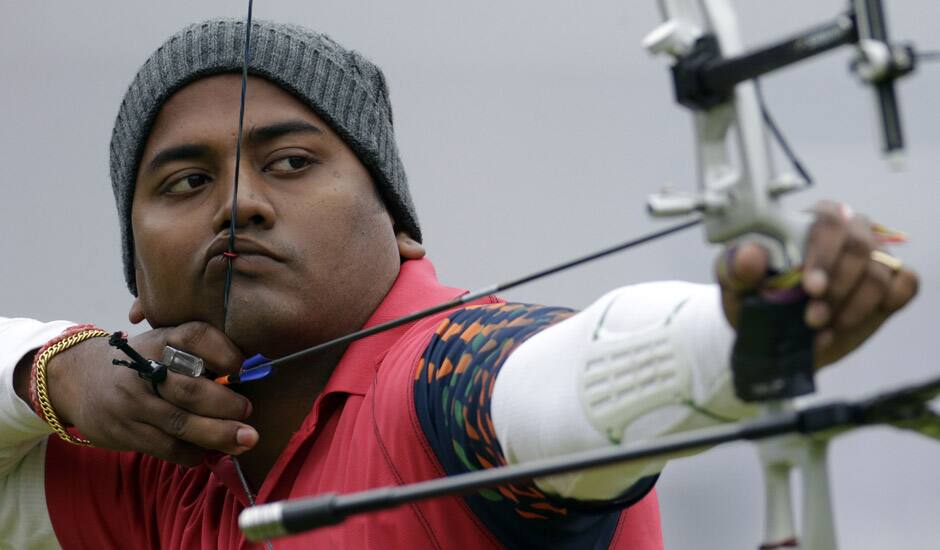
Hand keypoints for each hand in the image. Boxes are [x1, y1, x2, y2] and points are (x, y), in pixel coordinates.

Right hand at [45, 322, 256, 465]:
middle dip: (226, 405)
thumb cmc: (138, 363)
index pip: (195, 337)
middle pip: (191, 390)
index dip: (223, 351)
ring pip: (181, 424)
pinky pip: (167, 448)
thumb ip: (194, 356)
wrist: (76, 379)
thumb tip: (245, 376)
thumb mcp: (159, 345)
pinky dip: (193, 453)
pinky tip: (208, 452)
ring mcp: (132, 403)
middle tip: (249, 412)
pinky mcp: (124, 431)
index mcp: (160, 340)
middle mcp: (144, 370)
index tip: (242, 366)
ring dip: (218, 435)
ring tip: (246, 440)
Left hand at [717, 200, 917, 368]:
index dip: (823, 253)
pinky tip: (847, 323)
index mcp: (809, 222)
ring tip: (821, 328)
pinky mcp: (890, 285)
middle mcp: (846, 234)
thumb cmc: (754, 299)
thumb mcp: (735, 286)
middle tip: (813, 317)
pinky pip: (904, 285)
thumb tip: (751, 254)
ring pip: (879, 271)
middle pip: (860, 244)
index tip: (810, 287)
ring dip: (852, 305)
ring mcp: (872, 258)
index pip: (828, 219)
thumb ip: (738, 267)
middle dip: (838, 285)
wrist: (772, 338)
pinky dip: (879, 307)